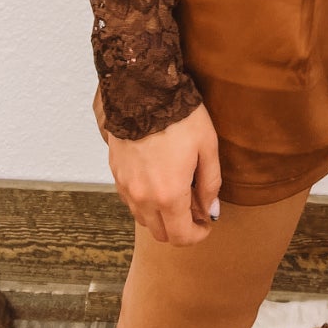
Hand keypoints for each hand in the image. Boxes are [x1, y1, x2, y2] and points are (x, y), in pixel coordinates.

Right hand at [95, 83, 221, 245]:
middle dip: (180, 228)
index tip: (207, 222)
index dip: (198, 234)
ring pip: (144, 219)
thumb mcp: (207, 147)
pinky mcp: (116, 173)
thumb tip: (211, 211)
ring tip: (178, 192)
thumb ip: (210, 184)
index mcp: (169, 195)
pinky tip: (158, 180)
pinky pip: (131, 200)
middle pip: (161, 234)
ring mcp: (126, 187)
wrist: (143, 90)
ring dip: (161, 216)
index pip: (182, 237)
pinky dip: (146, 201)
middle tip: (195, 208)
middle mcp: (143, 198)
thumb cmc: (179, 117)